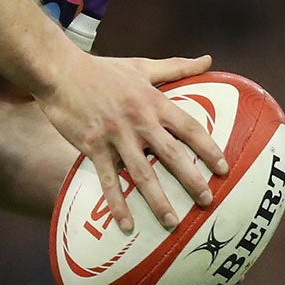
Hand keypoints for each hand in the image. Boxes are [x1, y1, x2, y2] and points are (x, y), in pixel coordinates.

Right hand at [36, 53, 226, 231]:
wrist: (60, 72)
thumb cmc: (103, 70)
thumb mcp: (142, 66)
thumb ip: (177, 67)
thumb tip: (208, 59)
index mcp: (153, 101)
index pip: (189, 127)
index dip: (208, 149)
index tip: (224, 169)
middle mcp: (138, 120)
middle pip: (171, 154)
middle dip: (191, 179)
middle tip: (207, 201)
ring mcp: (115, 135)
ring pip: (141, 173)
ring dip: (158, 200)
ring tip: (172, 222)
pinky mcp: (92, 147)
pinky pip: (107, 180)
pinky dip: (117, 204)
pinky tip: (126, 225)